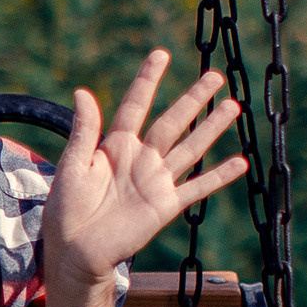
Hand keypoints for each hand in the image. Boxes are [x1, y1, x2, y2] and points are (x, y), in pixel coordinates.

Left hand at [44, 50, 249, 290]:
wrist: (74, 251)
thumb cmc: (65, 210)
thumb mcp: (72, 166)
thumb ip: (84, 131)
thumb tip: (83, 91)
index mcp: (114, 146)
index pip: (134, 106)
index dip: (147, 81)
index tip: (161, 54)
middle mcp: (140, 159)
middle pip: (171, 122)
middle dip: (193, 99)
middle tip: (215, 75)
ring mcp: (155, 181)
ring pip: (190, 148)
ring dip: (212, 128)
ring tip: (232, 106)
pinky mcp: (165, 205)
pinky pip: (197, 188)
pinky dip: (219, 176)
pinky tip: (240, 162)